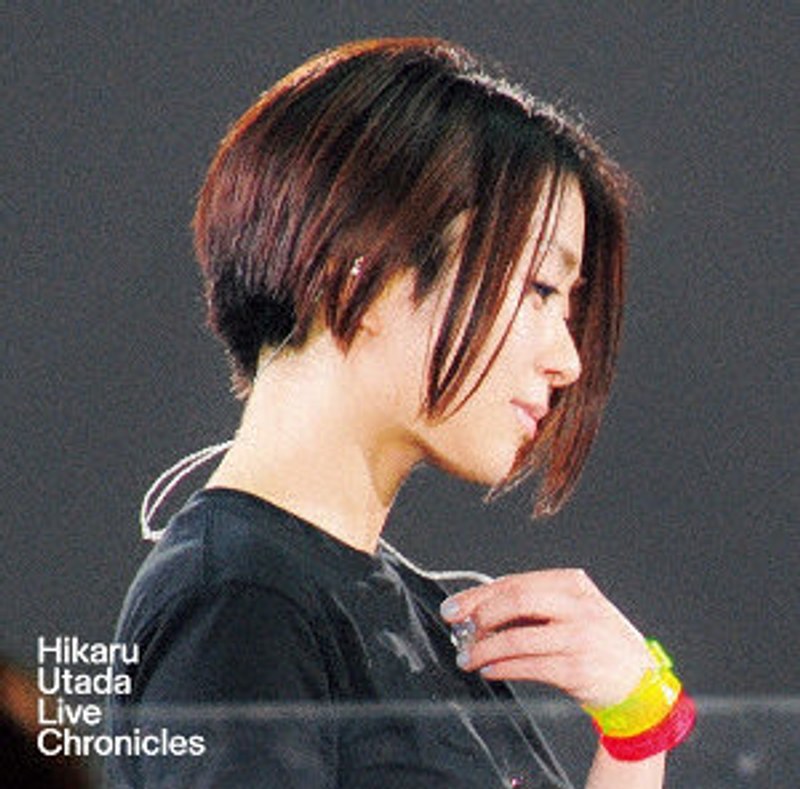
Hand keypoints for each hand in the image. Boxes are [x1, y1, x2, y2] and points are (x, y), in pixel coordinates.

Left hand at [440, 569, 655, 708]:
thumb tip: (478, 609)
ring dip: (485, 649)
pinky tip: (490, 670)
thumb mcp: (572, 610)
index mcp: (572, 584)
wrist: (640, 683)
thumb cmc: (596, 642)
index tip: (454, 607)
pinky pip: (528, 666)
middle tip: (460, 632)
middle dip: (480, 616)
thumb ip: (532, 605)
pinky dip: (503, 668)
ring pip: (517, 637)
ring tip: (468, 657)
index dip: (478, 595)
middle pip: (516, 601)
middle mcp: (577, 606)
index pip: (515, 582)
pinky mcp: (577, 670)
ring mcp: (579, 637)